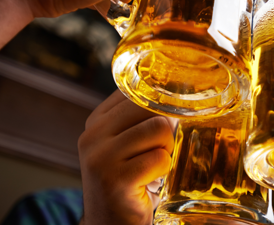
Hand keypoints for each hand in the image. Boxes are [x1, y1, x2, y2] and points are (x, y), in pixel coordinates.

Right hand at [78, 91, 173, 224]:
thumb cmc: (131, 183)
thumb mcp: (129, 145)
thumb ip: (143, 118)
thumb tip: (181, 93)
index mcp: (97, 121)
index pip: (139, 90)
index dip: (161, 105)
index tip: (164, 123)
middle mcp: (93, 134)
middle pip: (152, 106)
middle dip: (166, 129)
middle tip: (158, 152)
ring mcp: (100, 157)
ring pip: (159, 129)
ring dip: (167, 151)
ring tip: (153, 167)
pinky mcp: (114, 179)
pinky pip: (160, 158)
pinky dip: (164, 171)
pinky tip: (150, 183)